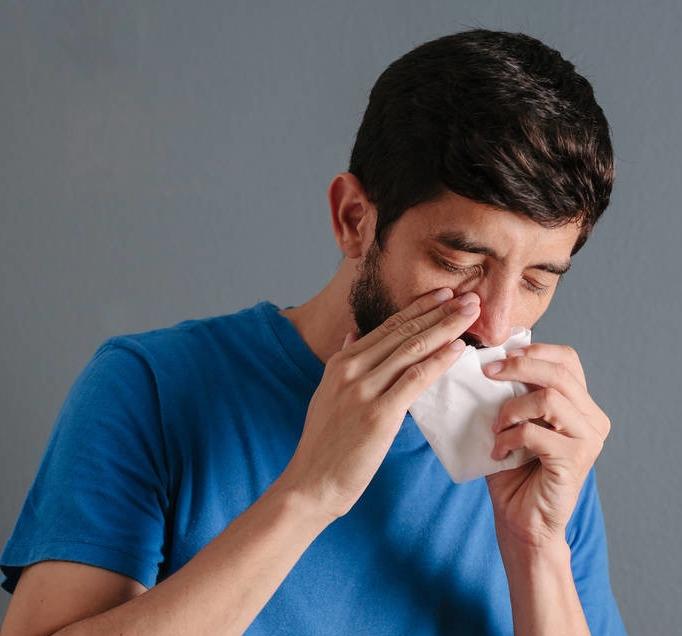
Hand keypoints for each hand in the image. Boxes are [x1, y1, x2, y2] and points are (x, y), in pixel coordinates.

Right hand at [280, 287, 481, 520]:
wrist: (310, 483)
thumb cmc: (324, 444)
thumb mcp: (326, 394)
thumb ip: (343, 362)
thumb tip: (352, 334)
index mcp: (340, 362)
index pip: (387, 327)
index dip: (419, 308)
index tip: (443, 295)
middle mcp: (350, 369)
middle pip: (404, 332)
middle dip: (439, 312)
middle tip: (469, 298)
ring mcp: (363, 390)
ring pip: (412, 349)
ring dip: (445, 328)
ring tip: (471, 314)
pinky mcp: (378, 415)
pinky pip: (414, 380)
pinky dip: (438, 362)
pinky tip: (458, 349)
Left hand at [481, 343, 611, 547]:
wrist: (522, 521)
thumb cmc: (513, 470)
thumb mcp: (512, 422)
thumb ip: (511, 393)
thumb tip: (489, 358)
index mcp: (580, 404)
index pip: (567, 359)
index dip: (534, 349)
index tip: (500, 354)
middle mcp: (592, 419)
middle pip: (559, 372)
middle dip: (517, 366)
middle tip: (487, 373)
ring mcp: (588, 440)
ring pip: (548, 398)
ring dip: (510, 409)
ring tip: (496, 428)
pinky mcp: (574, 460)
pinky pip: (534, 432)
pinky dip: (508, 437)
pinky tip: (499, 452)